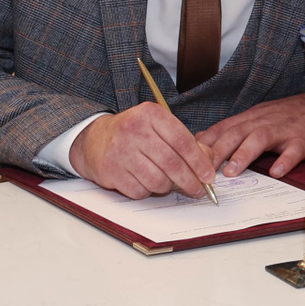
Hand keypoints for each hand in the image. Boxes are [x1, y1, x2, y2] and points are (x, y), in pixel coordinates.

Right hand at [70, 103, 217, 199]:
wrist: (94, 140)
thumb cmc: (133, 134)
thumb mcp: (158, 127)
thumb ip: (184, 141)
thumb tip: (210, 162)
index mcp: (150, 114)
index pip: (182, 141)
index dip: (199, 162)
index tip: (208, 176)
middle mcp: (134, 130)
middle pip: (172, 163)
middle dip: (190, 181)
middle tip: (198, 190)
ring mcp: (120, 151)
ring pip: (157, 180)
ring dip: (167, 187)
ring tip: (167, 183)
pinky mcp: (110, 171)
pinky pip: (140, 191)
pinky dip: (147, 191)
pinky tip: (144, 181)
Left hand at [197, 91, 304, 178]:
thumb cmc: (289, 117)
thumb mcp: (258, 119)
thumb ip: (233, 130)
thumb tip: (202, 140)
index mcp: (250, 118)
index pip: (222, 129)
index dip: (204, 144)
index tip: (186, 159)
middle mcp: (263, 121)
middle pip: (236, 133)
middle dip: (217, 151)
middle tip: (202, 171)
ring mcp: (284, 129)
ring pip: (260, 138)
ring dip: (244, 155)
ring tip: (231, 172)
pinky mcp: (304, 139)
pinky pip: (294, 149)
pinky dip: (285, 161)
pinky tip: (277, 172)